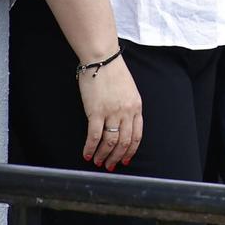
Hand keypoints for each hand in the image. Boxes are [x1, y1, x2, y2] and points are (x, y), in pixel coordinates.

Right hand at [77, 55, 142, 170]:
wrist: (101, 58)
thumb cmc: (113, 71)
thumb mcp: (129, 90)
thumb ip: (128, 107)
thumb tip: (121, 123)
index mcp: (136, 107)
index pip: (137, 135)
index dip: (130, 150)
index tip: (125, 160)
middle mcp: (127, 111)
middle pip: (124, 142)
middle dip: (117, 157)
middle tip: (110, 166)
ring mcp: (112, 112)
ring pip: (110, 142)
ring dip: (104, 155)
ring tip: (98, 162)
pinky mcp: (96, 111)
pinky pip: (95, 135)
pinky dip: (91, 147)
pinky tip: (87, 154)